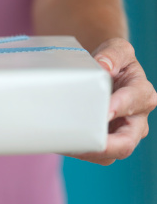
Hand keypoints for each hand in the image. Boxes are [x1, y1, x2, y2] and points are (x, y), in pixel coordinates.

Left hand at [71, 38, 156, 164]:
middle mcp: (136, 119)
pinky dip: (78, 151)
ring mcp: (121, 134)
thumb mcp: (116, 49)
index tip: (104, 111)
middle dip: (106, 145)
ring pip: (110, 154)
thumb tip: (104, 66)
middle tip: (84, 141)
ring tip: (66, 145)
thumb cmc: (111, 61)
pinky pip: (95, 155)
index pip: (135, 101)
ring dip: (87, 151)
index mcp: (142, 93)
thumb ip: (113, 54)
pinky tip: (62, 144)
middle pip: (127, 141)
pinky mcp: (106, 143)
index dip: (120, 106)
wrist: (103, 73)